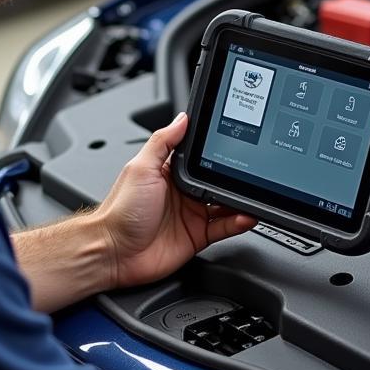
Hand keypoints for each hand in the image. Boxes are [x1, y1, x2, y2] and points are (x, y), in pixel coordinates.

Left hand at [94, 113, 256, 288]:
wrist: (114, 252)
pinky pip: (224, 228)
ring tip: (254, 194)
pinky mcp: (197, 236)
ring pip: (225, 204)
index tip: (237, 145)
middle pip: (218, 181)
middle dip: (235, 178)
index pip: (202, 158)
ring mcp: (191, 214)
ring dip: (241, 200)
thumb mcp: (141, 167)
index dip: (218, 153)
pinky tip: (246, 216)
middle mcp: (183, 192)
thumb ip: (163, 142)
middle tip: (252, 173)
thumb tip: (182, 117)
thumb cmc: (121, 210)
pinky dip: (238, 222)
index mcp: (171, 172)